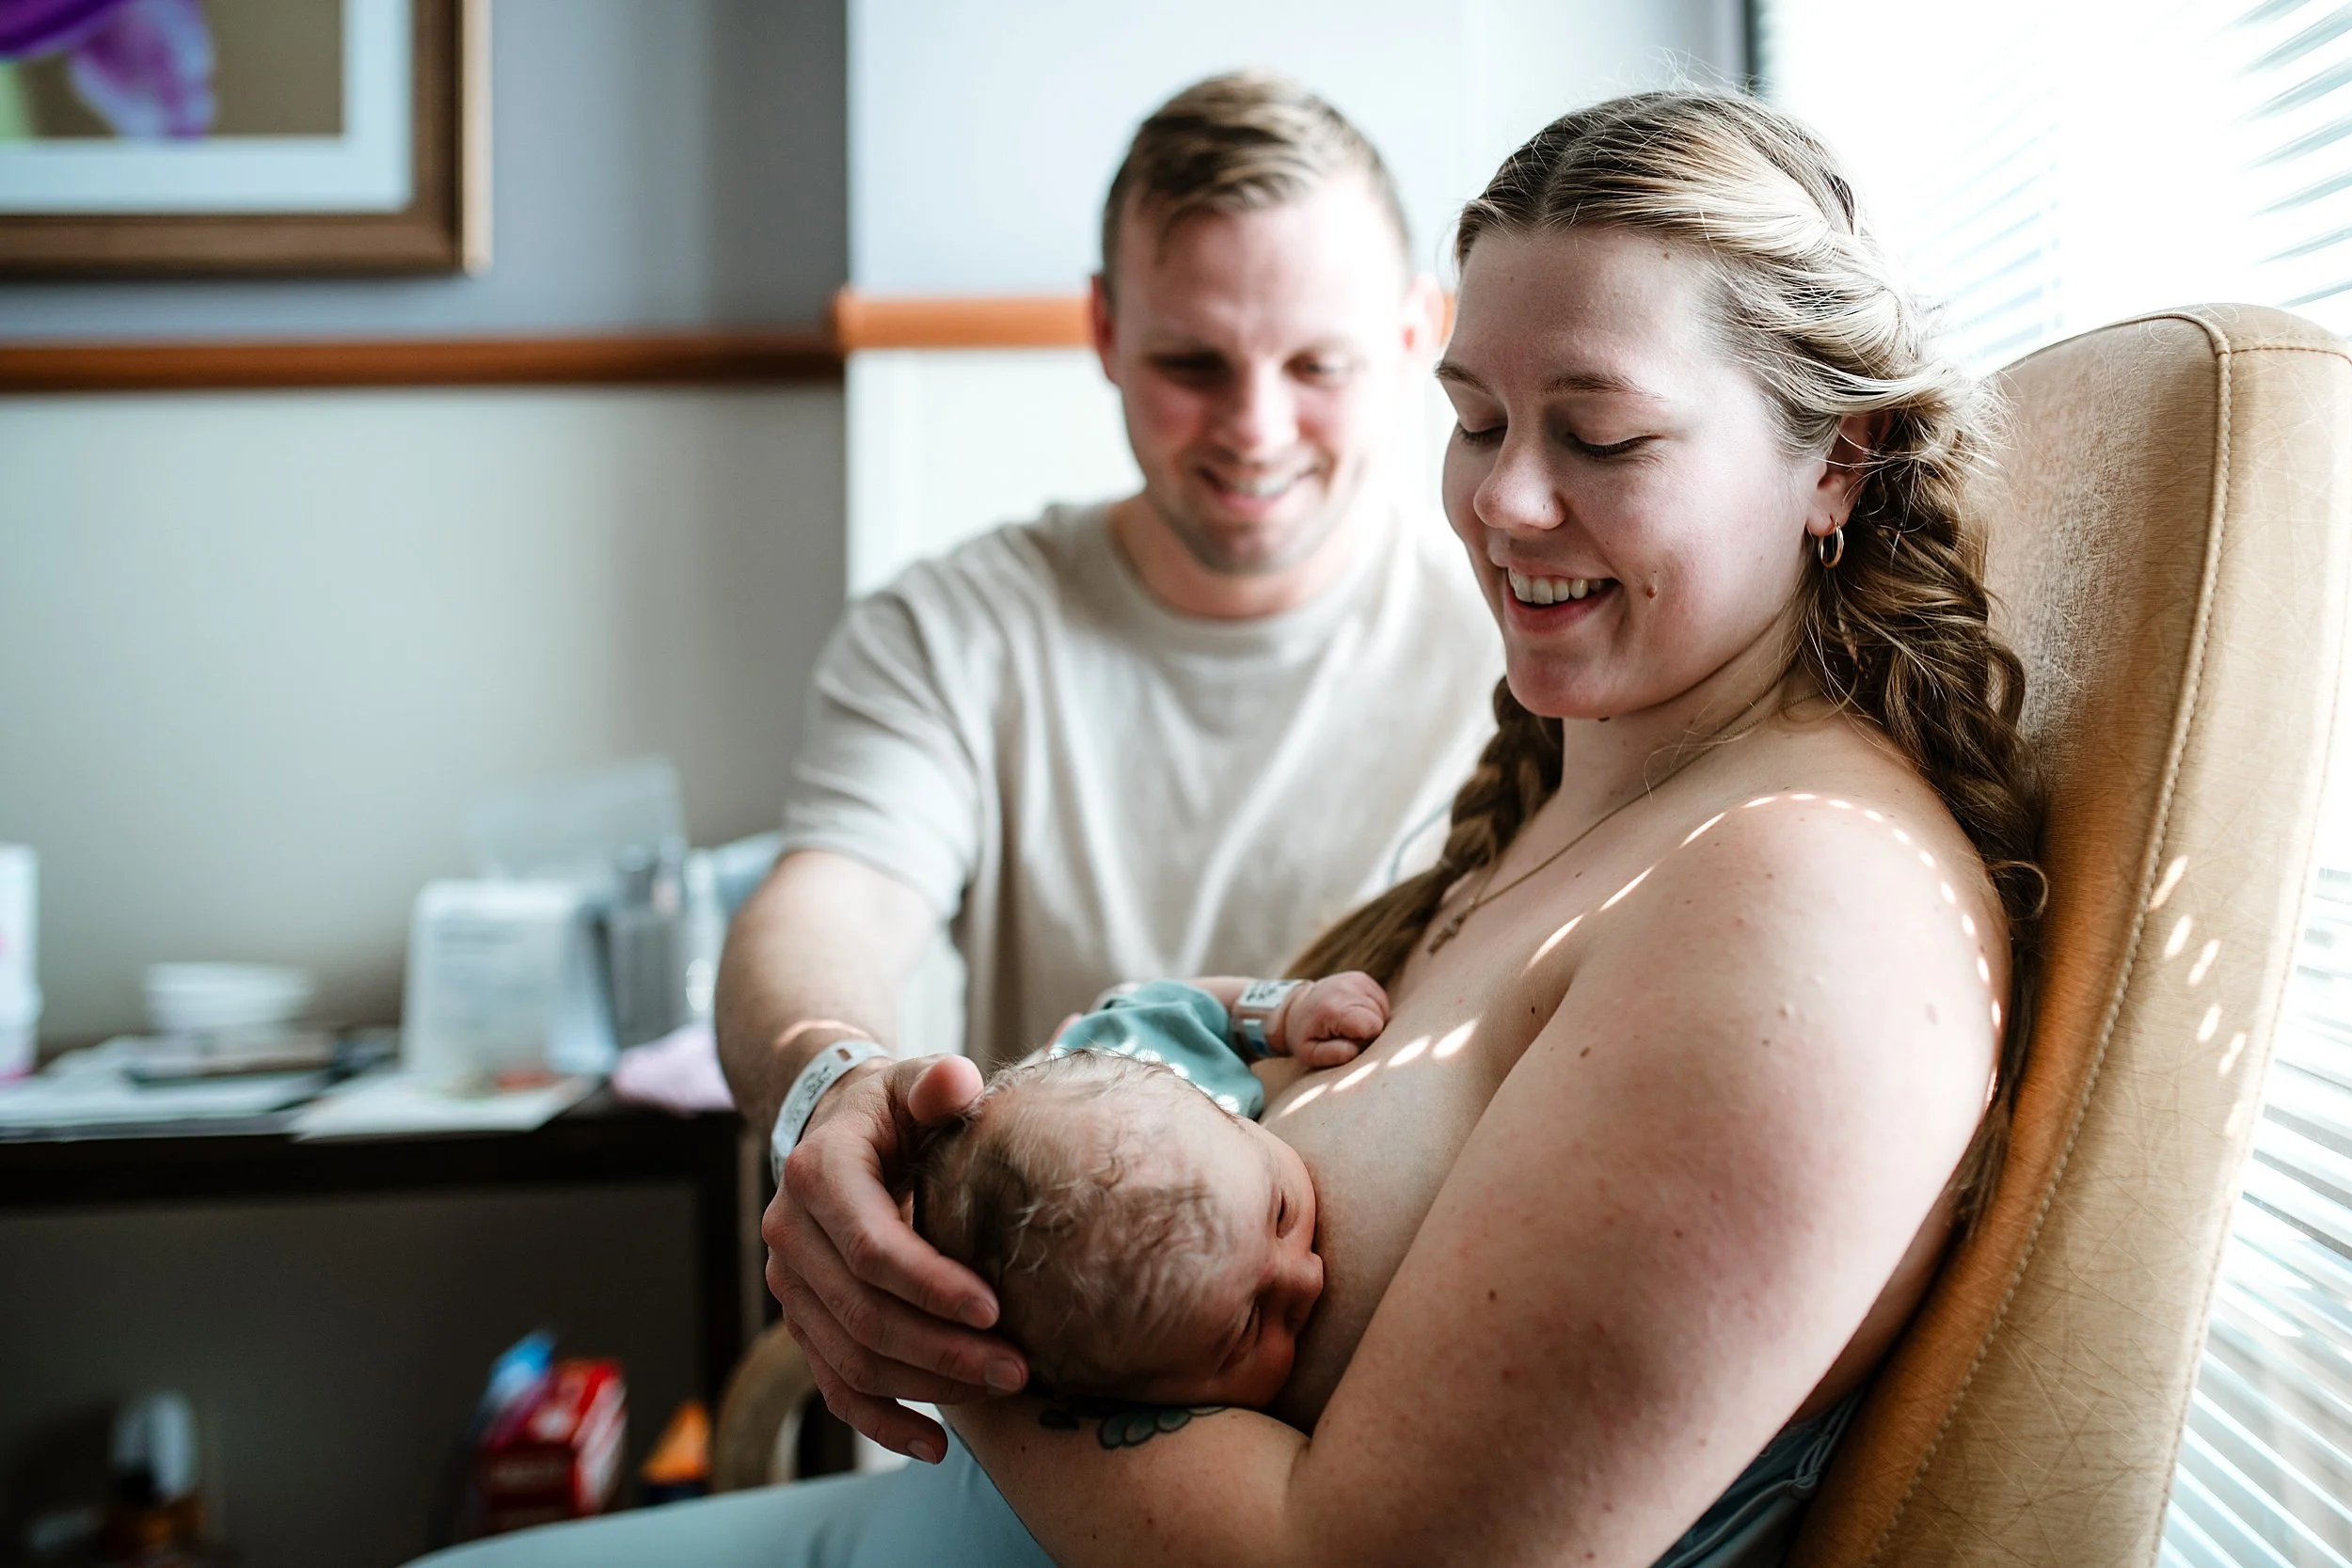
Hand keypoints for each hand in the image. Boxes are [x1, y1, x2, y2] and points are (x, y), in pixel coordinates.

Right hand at [764, 1053, 1028, 1461]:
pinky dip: (883, 1423)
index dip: (931, 1286)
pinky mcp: (804, 1322)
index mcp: (817, 1175)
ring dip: (928, 1386)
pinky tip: (936, 1447)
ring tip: (1003, 1389)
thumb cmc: (895, 1108)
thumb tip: (956, 1082)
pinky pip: (835, 1387)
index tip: (996, 1309)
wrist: (839, 1129)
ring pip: (851, 1359)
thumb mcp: (913, 1083)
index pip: (872, 1248)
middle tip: (1020, 1367)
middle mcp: (790, 1236)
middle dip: (944, 1350)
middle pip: (864, 1315)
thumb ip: (936, 1084)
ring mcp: (792, 1287)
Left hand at [1278, 971, 1389, 1067]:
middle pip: (1379, 1018)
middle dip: (1368, 1030)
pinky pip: (1380, 1000)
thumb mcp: (1310, 1053)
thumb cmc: (1305, 1035)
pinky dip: (1372, 1009)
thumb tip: (1357, 1048)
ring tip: (1349, 1023)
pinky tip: (1355, 1012)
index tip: (1349, 1040)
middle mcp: (1346, 989)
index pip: (1372, 1026)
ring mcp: (1355, 980)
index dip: (1365, 1039)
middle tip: (1346, 1032)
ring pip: (1382, 1009)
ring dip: (1371, 1020)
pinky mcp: (1361, 978)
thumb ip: (1335, 1055)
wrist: (1296, 1007)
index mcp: (1333, 1010)